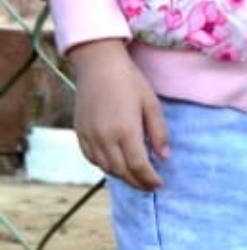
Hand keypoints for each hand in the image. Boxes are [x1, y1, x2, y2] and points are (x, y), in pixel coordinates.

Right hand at [70, 40, 168, 190]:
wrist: (98, 64)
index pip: (138, 166)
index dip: (149, 179)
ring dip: (121, 176)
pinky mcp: (79, 132)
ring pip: (105, 167)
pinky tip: (115, 166)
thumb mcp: (151, 104)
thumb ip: (159, 132)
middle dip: (137, 182)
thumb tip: (164, 157)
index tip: (159, 184)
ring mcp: (90, 135)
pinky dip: (104, 166)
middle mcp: (105, 137)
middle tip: (149, 185)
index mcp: (126, 130)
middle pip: (122, 171)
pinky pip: (91, 158)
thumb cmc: (129, 81)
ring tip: (135, 177)